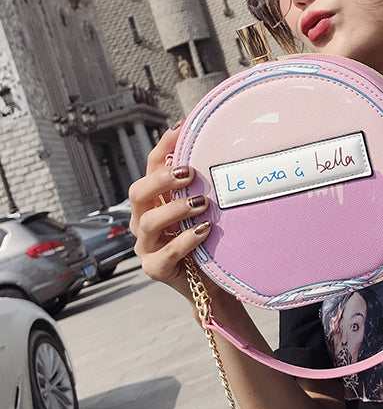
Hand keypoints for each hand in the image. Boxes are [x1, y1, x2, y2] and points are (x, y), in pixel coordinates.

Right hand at [128, 124, 223, 303]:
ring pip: (148, 222)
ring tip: (202, 204)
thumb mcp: (205, 207)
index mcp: (154, 200)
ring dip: (175, 209)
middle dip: (161, 179)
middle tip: (189, 173)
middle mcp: (143, 220)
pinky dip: (185, 240)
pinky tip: (204, 231)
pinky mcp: (154, 268)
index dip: (162, 147)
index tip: (180, 128)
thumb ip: (203, 184)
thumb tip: (219, 146)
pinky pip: (164, 254)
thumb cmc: (209, 238)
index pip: (151, 167)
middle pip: (138, 192)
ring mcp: (146, 246)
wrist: (212, 280)